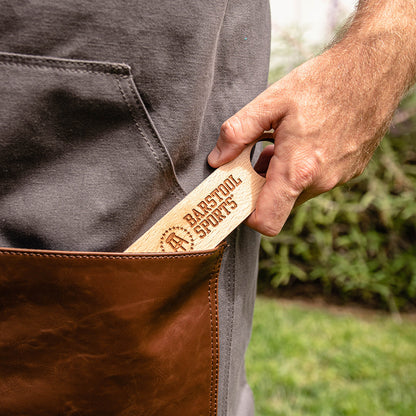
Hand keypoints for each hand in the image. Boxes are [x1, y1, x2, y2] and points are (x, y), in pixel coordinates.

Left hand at [208, 44, 404, 235]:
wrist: (372, 69)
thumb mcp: (270, 102)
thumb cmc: (321, 82)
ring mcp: (338, 178)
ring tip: (284, 143)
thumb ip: (238, 133)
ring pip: (298, 192)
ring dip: (285, 176)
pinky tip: (306, 141)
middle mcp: (320, 181)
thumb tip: (217, 160)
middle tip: (261, 156)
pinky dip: (305, 169)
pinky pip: (318, 181)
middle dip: (264, 186)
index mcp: (297, 169)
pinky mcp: (350, 171)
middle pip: (280, 205)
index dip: (249, 215)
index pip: (267, 222)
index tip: (239, 195)